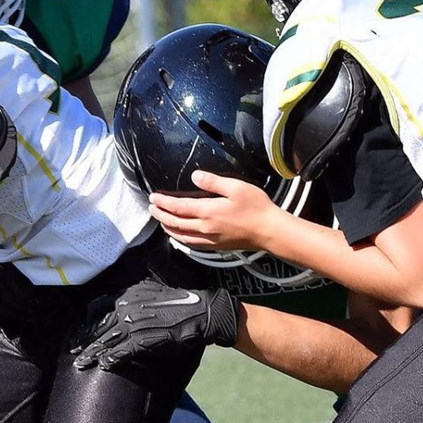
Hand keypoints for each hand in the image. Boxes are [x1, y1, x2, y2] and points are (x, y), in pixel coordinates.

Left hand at [74, 280, 238, 370]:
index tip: (82, 328)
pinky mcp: (142, 341)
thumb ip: (134, 295)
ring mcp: (132, 326)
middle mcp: (125, 309)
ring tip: (79, 363)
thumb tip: (124, 299)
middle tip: (72, 349)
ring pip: (104, 341)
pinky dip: (110, 360)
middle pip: (97, 327)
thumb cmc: (180, 302)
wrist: (200, 312)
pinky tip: (103, 366)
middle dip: (83, 339)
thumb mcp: (152, 291)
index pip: (97, 306)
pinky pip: (120, 352)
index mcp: (126, 296)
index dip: (87, 320)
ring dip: (90, 354)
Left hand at [148, 170, 283, 252]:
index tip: (153, 197)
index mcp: (208, 212)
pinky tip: (179, 236)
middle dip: (160, 215)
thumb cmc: (257, 208)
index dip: (163, 202)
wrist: (271, 232)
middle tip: (152, 208)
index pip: (177, 207)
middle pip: (175, 223)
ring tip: (161, 221)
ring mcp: (210, 239)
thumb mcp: (236, 187)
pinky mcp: (216, 246)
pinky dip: (180, 239)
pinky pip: (191, 244)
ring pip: (181, 236)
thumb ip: (213, 182)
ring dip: (168, 227)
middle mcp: (205, 228)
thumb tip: (195, 176)